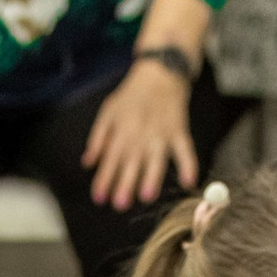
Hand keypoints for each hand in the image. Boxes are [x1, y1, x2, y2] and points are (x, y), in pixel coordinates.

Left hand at [82, 54, 196, 209]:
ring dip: (152, 177)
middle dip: (125, 182)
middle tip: (120, 203)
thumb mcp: (108, 111)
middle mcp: (141, 133)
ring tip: (147, 196)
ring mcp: (161, 132)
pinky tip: (188, 182)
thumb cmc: (132, 95)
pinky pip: (185, 149)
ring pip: (156, 157)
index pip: (111, 157)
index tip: (99, 198)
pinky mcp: (179, 130)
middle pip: (132, 161)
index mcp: (122, 129)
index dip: (104, 178)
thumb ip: (98, 138)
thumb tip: (88, 163)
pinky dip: (189, 164)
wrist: (160, 72)